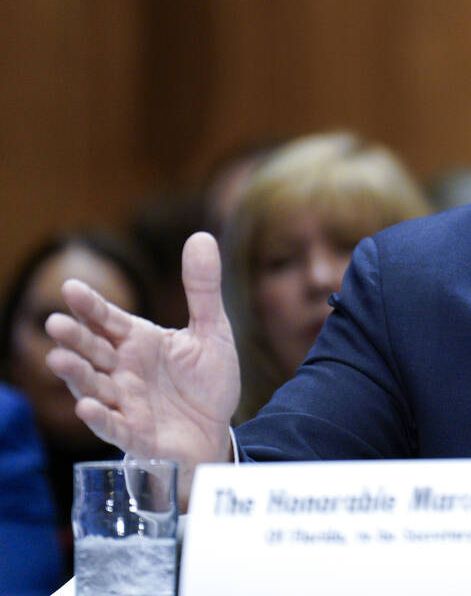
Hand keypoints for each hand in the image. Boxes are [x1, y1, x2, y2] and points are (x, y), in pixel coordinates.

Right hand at [45, 232, 240, 501]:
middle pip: (94, 351)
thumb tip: (202, 236)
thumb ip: (202, 289)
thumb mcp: (212, 330)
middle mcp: (125, 370)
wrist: (217, 431)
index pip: (109, 320)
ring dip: (76, 375)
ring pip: (94, 386)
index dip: (91, 306)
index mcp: (139, 341)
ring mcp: (126, 402)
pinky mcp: (135, 434)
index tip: (70, 288)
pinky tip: (87, 406)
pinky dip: (100, 417)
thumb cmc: (207, 381)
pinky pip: (114, 426)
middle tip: (54, 323)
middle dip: (75, 338)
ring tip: (58, 359)